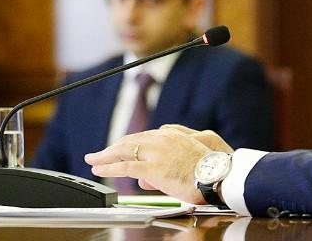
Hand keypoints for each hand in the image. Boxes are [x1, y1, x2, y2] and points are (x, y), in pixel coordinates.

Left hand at [85, 126, 234, 203]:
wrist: (218, 176)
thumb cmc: (207, 171)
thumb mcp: (186, 159)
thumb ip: (167, 161)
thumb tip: (148, 177)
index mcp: (171, 135)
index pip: (143, 138)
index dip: (127, 144)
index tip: (118, 149)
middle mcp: (162, 139)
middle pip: (130, 141)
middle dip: (112, 148)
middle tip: (98, 154)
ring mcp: (156, 153)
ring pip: (124, 151)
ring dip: (105, 156)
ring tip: (93, 160)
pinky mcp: (153, 168)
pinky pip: (125, 166)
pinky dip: (109, 167)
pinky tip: (99, 169)